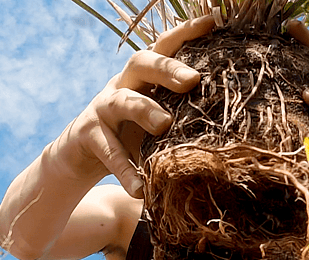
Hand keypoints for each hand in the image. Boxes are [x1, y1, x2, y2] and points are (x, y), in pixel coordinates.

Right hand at [52, 16, 214, 197]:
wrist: (81, 157)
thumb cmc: (129, 137)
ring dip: (144, 110)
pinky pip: (109, 153)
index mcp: (142, 80)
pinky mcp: (88, 136)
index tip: (213, 21)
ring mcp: (102, 110)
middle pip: (141, 63)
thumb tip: (228, 125)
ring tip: (165, 125)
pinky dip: (125, 171)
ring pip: (122, 101)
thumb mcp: (153, 123)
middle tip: (192, 80)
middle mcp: (121, 87)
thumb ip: (179, 118)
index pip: (163, 49)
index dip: (185, 34)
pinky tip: (140, 189)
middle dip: (167, 68)